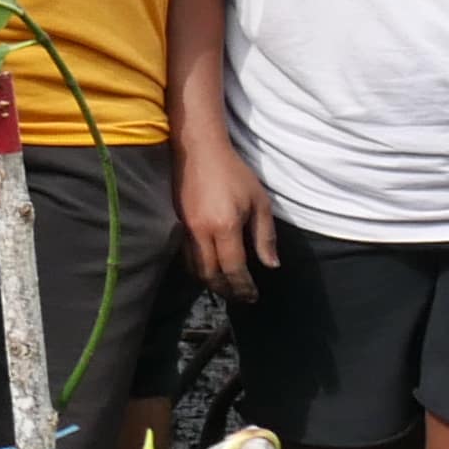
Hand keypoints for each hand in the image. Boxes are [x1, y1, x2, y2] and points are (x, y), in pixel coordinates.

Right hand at [178, 127, 284, 304]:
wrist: (198, 151)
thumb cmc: (234, 174)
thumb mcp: (259, 203)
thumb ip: (265, 236)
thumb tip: (271, 265)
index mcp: (225, 227)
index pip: (234, 268)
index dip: (244, 286)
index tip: (253, 296)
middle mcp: (202, 232)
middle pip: (210, 274)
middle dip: (226, 290)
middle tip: (240, 297)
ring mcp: (186, 228)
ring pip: (194, 266)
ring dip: (210, 281)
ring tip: (225, 287)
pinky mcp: (178, 222)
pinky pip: (186, 254)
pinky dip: (198, 267)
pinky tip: (208, 268)